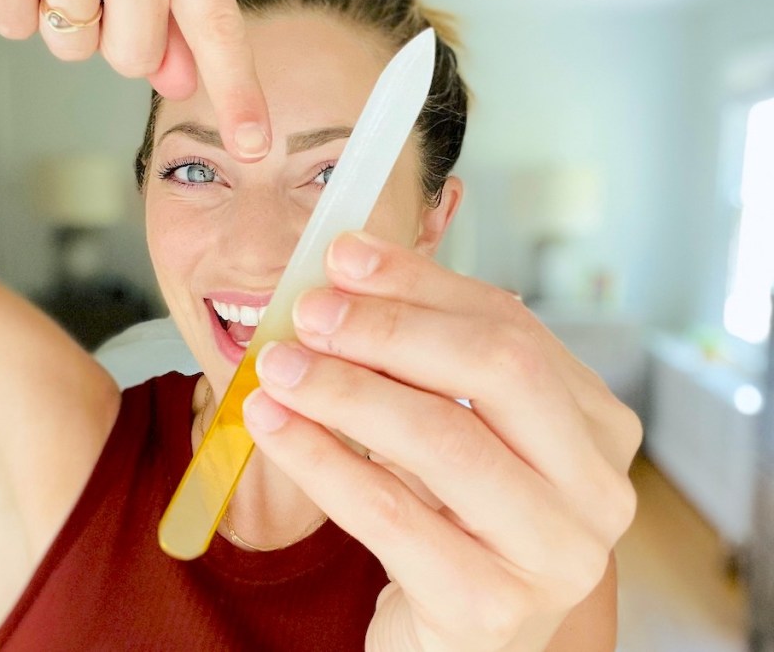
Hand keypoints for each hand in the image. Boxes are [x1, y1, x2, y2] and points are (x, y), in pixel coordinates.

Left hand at [246, 231, 642, 650]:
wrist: (452, 632)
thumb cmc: (450, 518)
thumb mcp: (447, 429)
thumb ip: (418, 360)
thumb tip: (344, 280)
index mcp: (594, 426)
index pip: (512, 328)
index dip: (422, 285)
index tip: (345, 256)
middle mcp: (596, 489)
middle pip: (497, 372)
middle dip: (391, 329)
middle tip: (310, 311)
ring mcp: (556, 555)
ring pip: (444, 441)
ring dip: (346, 390)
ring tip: (278, 365)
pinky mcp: (492, 609)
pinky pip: (390, 515)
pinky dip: (321, 460)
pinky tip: (274, 426)